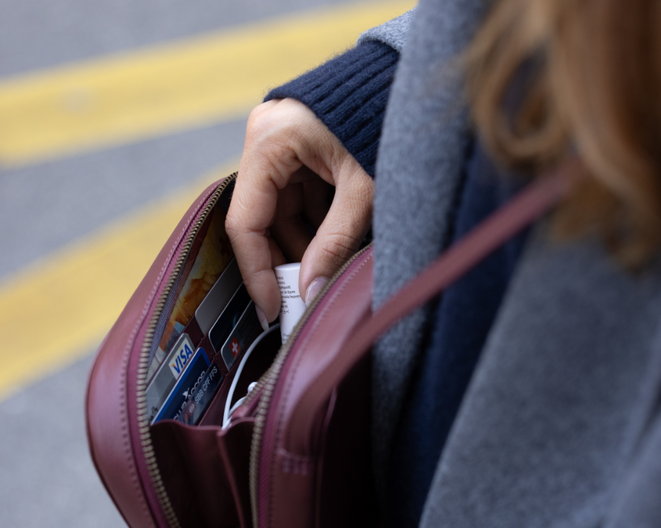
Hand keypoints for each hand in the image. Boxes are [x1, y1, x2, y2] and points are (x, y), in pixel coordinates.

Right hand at [226, 98, 374, 324]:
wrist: (410, 83)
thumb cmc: (386, 123)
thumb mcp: (363, 190)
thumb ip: (334, 243)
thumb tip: (310, 291)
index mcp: (268, 142)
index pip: (245, 221)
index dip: (257, 271)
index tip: (273, 307)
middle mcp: (265, 140)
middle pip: (261, 219)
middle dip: (284, 259)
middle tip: (304, 295)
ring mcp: (282, 145)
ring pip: (281, 214)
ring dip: (303, 246)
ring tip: (327, 270)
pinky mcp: (301, 152)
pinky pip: (298, 201)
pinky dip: (315, 227)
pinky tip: (334, 246)